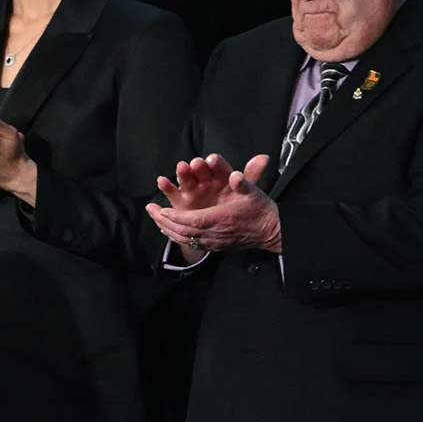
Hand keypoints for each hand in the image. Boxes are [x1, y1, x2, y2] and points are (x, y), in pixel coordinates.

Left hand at [147, 153, 280, 255]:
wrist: (272, 231)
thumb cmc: (261, 210)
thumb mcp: (254, 192)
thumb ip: (243, 182)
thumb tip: (235, 175)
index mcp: (222, 219)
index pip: (193, 221)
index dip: (176, 217)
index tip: (162, 210)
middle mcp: (216, 233)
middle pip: (184, 232)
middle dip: (165, 221)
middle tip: (151, 211)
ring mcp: (215, 242)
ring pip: (185, 239)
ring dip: (167, 229)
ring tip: (154, 218)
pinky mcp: (215, 246)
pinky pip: (190, 244)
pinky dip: (176, 237)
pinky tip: (168, 230)